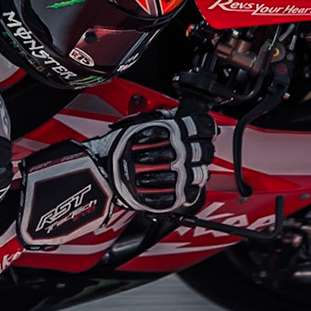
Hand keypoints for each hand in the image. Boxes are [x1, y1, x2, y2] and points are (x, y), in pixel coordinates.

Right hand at [95, 108, 215, 214]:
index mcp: (172, 131)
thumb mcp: (142, 123)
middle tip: (196, 150)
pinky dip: (187, 191)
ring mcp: (176, 176)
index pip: (202, 126)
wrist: (104, 172)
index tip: (205, 130)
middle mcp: (177, 152)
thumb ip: (165, 118)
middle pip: (205, 151)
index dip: (206, 127)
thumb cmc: (119, 147)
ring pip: (201, 174)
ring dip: (196, 171)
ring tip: (185, 168)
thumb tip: (180, 113)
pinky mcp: (172, 197)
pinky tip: (180, 184)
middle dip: (204, 150)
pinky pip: (190, 195)